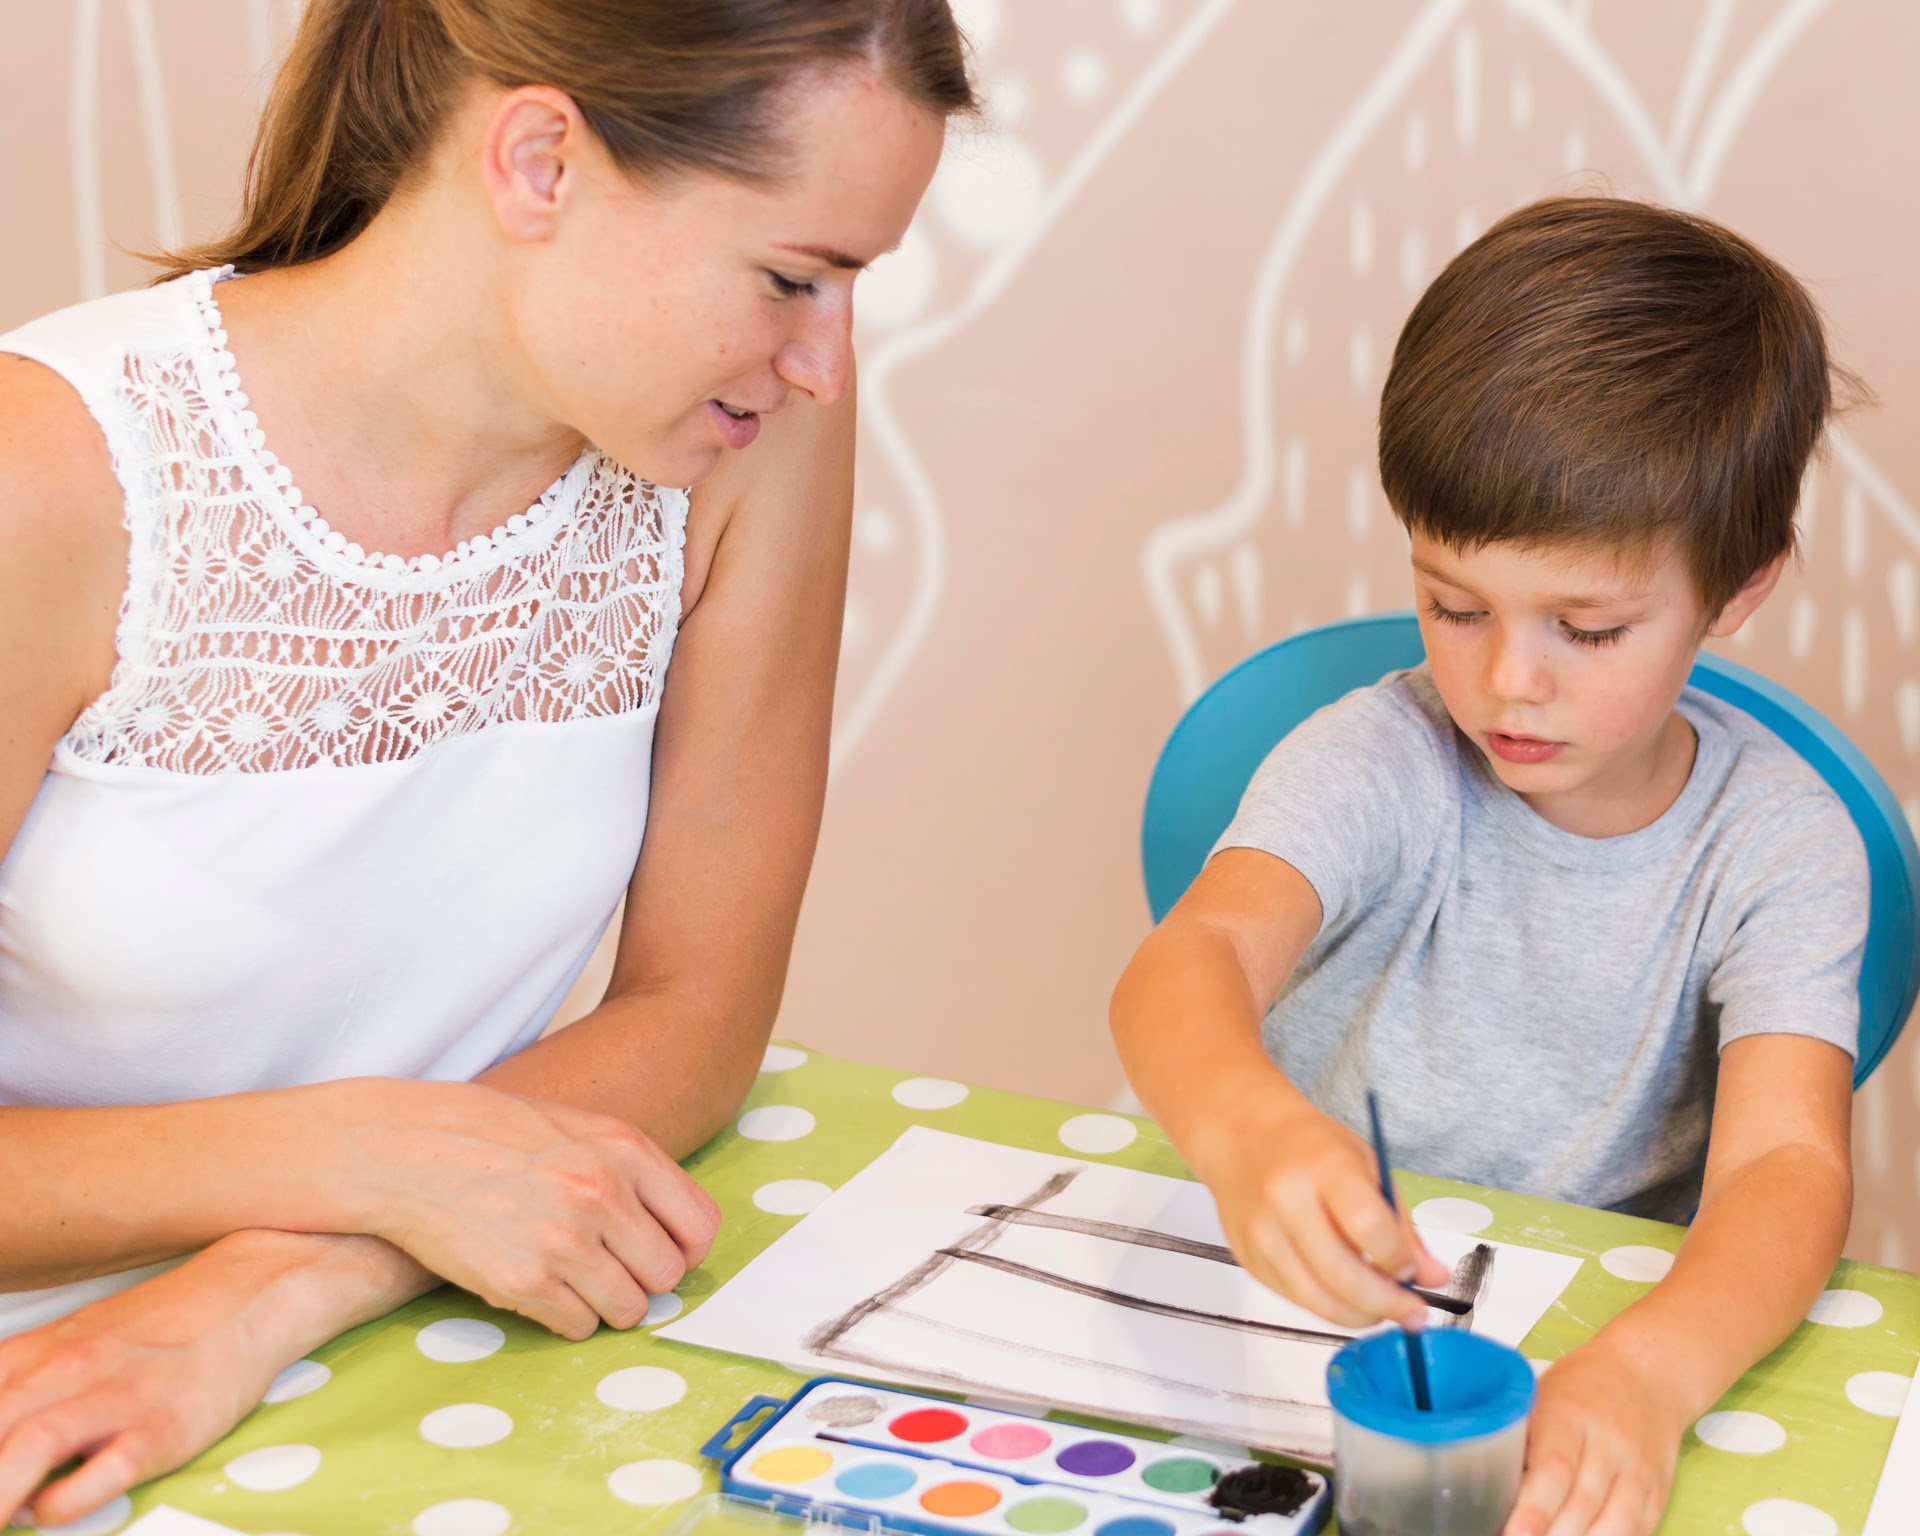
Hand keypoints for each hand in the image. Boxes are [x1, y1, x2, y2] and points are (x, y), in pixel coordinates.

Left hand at [0, 1229, 416, 1530]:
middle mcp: (67, 1370)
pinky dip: (57, 1506)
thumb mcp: (80, 1338)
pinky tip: (52, 1509)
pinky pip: (94, 1478)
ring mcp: (115, 1398)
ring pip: (25, 1447)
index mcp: (39, 1351)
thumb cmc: (169, 1323)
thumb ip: (25, 1384)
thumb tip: (0, 1439)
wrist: (257, 1290)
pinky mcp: (161, 1430)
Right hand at [322, 1080, 721, 1339]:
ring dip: (607, 1304)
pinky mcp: (523, 1282)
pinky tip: (540, 1290)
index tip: (660, 1254)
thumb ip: (628, 1168)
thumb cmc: (488, 1133)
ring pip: (629, 1309)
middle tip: (610, 1271)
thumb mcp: (574, 1126)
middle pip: (667, 1274)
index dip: (684, 1249)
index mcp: (624, 1150)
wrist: (403, 1147)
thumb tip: (675, 1227)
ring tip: (575, 1283)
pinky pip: (578, 1327)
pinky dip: (566, 1318)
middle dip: (643, 1280)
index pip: (700, 1226)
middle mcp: (602, 1194)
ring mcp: (564, 1240)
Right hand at [1193, 1092, 1448, 1326]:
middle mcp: (1286, 1201)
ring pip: (1317, 1301)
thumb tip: (1435, 1278)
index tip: (1414, 1270)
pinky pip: (1296, 1299)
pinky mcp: (1248, 1258)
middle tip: (1412, 1313)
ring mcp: (1262, 1234)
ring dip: (1360, 1316)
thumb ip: (1400, 1225)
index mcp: (1325, 1168)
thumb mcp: (1366, 1166)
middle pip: (1341, 1275)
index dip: (1399, 1260)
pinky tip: (1345, 1294)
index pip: (1368, 1228)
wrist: (1242, 1135)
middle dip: (1386, 1305)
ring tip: (1381, 1309)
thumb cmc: (1310, 1148)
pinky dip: (1328, 1306)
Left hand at [1503, 1338, 1684, 1535]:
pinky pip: (1639, 1530)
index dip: (1534, 1509)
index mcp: (1570, 1415)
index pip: (1554, 1469)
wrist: (1645, 1374)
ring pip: (1615, 1525)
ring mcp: (1639, 1470)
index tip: (1514, 1534)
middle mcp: (1610, 1444)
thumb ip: (1520, 1440)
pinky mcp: (1659, 1492)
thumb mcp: (1541, 1398)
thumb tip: (1487, 1488)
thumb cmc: (1580, 1389)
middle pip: (1582, 1505)